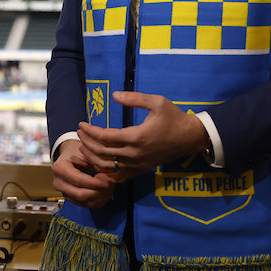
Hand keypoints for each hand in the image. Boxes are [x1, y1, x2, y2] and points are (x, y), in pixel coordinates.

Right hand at [52, 140, 116, 207]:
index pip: (80, 180)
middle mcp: (59, 183)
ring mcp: (64, 192)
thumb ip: (95, 161)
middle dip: (99, 191)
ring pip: (85, 202)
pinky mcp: (71, 198)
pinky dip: (99, 200)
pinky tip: (105, 191)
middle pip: (81, 195)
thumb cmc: (78, 151)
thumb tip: (105, 172)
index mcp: (60, 168)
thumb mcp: (86, 151)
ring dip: (101, 197)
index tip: (108, 179)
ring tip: (110, 186)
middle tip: (110, 183)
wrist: (71, 155)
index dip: (96, 182)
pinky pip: (87, 205)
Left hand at [75, 91, 209, 180]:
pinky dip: (105, 172)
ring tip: (84, 146)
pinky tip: (97, 164)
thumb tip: (114, 95)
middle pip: (102, 152)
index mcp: (137, 136)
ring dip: (92, 157)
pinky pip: (119, 176)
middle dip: (87, 142)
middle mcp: (135, 153)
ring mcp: (138, 164)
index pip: (104, 137)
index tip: (81, 124)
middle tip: (79, 133)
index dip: (90, 131)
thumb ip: (134, 98)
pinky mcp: (141, 169)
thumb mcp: (157, 102)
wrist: (190, 138)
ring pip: (107, 166)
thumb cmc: (174, 117)